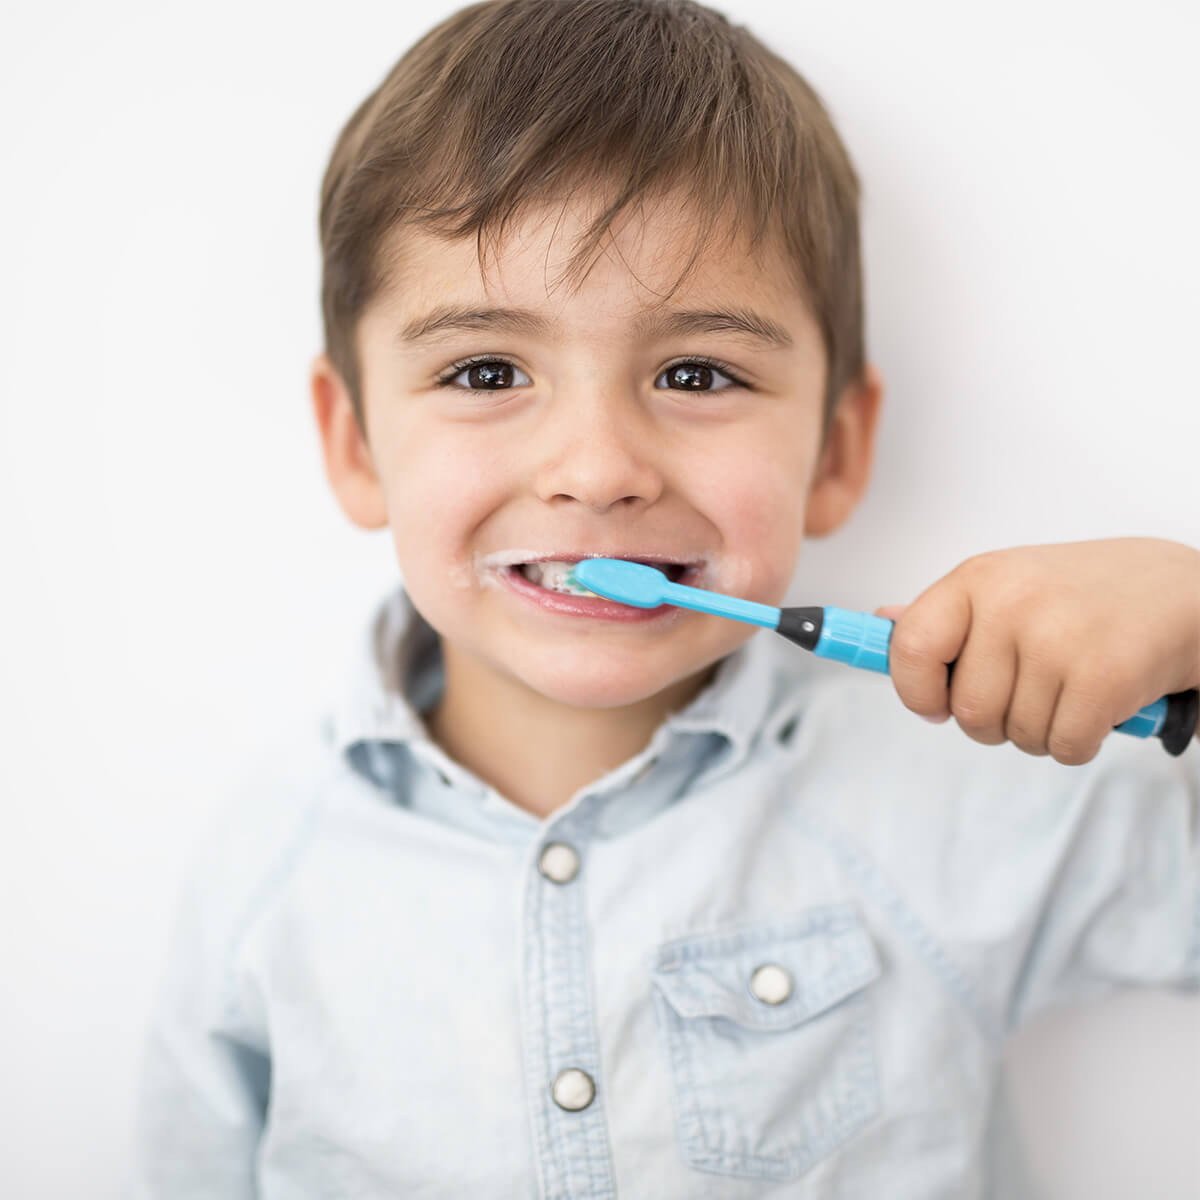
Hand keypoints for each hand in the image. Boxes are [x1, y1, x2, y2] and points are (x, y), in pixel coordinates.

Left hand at [873, 538, 1199, 763]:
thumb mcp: (1012, 584)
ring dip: (1043, 730)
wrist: (1189, 592)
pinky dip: (1081, 742)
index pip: (910, 647)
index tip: (935, 704)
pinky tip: (1101, 706)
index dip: (917, 691)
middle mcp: (1011, 603)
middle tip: (1034, 692)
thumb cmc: (1090, 595)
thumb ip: (947, 612)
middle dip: (997, 721)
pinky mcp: (1102, 675)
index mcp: (978, 578)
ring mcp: (1056, 638)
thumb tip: (881, 623)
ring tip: (1073, 688)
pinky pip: (1063, 747)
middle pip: (968, 712)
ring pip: (1016, 735)